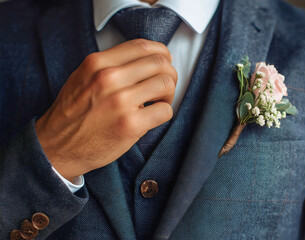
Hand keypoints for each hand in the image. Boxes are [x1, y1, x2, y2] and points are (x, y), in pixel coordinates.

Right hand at [35, 39, 176, 180]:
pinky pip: (165, 111)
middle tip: (163, 87)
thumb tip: (146, 59)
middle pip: (159, 63)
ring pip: (166, 84)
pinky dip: (164, 113)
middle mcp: (109, 78)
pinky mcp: (130, 125)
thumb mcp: (83, 77)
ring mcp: (120, 102)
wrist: (56, 146)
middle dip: (169, 74)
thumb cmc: (73, 113)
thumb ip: (111, 64)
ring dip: (169, 94)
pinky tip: (152, 117)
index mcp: (97, 63)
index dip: (160, 53)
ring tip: (158, 102)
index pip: (142, 46)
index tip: (163, 63)